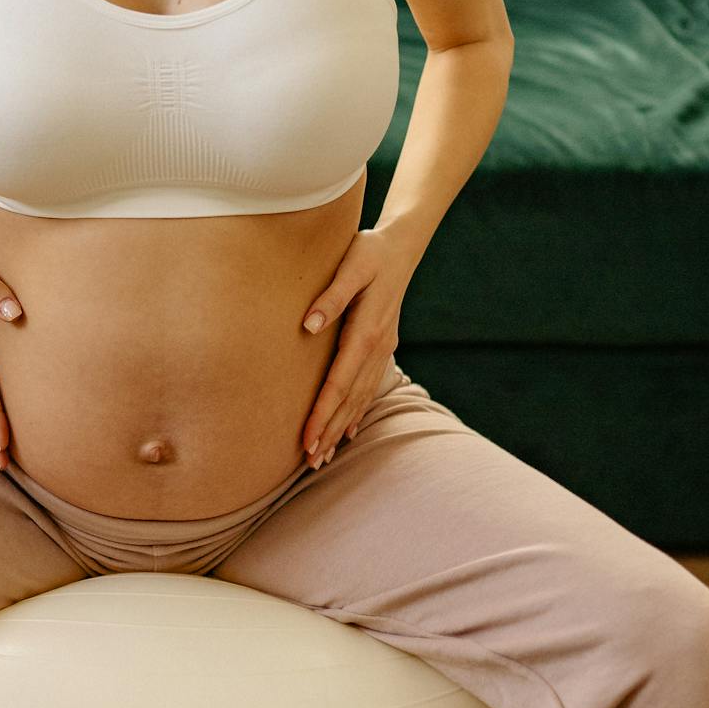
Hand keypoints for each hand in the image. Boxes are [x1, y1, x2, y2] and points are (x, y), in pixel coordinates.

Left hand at [298, 225, 419, 467]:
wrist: (401, 246)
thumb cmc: (370, 251)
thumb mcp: (351, 265)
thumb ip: (331, 296)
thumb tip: (308, 326)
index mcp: (366, 332)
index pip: (339, 382)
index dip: (323, 413)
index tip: (307, 438)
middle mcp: (378, 347)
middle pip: (350, 399)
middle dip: (330, 431)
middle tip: (310, 461)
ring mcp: (383, 349)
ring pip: (361, 398)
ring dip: (342, 428)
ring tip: (324, 455)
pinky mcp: (383, 347)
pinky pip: (370, 387)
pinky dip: (358, 411)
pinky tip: (350, 431)